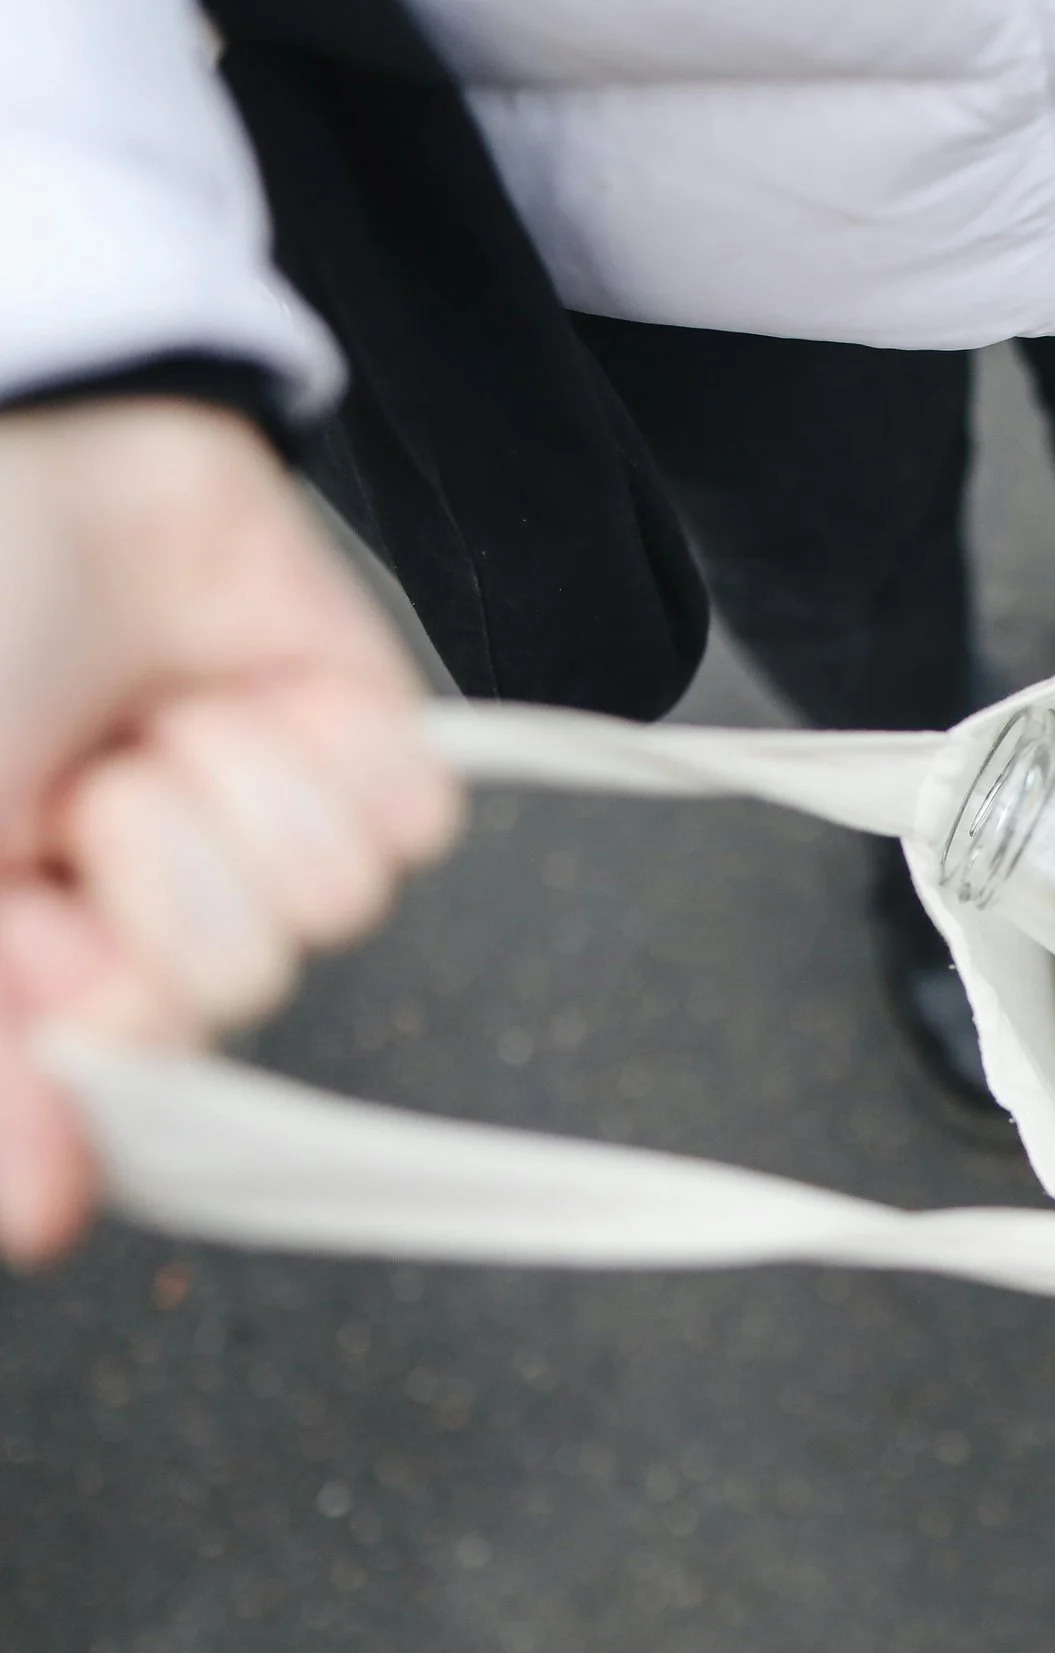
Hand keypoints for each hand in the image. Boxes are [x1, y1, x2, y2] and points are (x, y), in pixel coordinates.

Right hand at [0, 398, 460, 1265]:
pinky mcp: (360, 743)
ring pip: (317, 916)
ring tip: (134, 728)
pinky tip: (230, 693)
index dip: (87, 1043)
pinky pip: (404, 824)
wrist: (22, 424)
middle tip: (69, 799)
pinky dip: (321, 752)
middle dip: (143, 894)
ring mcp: (252, 821)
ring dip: (211, 802)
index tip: (40, 953)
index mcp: (22, 948)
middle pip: (220, 1006)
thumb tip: (42, 1215)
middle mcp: (136, 900)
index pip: (111, 1096)